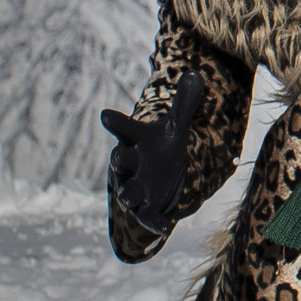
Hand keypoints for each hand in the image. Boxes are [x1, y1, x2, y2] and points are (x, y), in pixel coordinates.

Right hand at [103, 95, 212, 234]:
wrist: (162, 177)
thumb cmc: (162, 147)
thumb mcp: (176, 126)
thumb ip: (185, 103)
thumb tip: (194, 73)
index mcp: (134, 140)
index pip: (123, 128)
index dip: (115, 121)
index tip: (105, 114)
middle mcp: (129, 164)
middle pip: (120, 160)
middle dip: (119, 160)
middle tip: (117, 157)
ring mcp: (134, 187)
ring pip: (127, 191)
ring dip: (128, 194)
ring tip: (129, 197)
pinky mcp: (146, 208)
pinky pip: (148, 217)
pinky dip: (156, 223)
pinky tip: (166, 227)